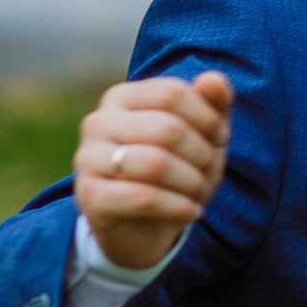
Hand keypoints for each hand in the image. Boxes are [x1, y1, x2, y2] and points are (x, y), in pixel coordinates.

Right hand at [73, 72, 233, 270]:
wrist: (145, 227)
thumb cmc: (178, 170)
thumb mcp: (203, 135)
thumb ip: (213, 104)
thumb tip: (214, 79)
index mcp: (121, 97)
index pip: (172, 93)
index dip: (208, 118)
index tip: (218, 138)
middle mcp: (98, 122)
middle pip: (168, 129)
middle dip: (202, 155)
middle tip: (208, 171)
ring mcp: (88, 159)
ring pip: (156, 164)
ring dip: (192, 183)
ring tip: (199, 193)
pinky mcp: (90, 196)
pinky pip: (144, 198)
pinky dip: (179, 207)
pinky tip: (192, 211)